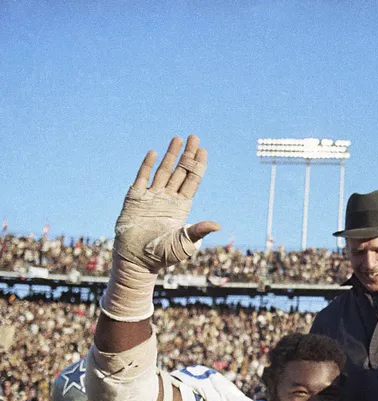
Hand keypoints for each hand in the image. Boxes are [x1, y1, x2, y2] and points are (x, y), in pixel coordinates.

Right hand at [101, 135, 219, 321]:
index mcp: (182, 207)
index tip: (204, 150)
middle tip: (194, 137)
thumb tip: (218, 225)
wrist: (137, 261)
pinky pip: (142, 178)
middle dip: (187, 155)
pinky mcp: (135, 198)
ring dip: (171, 155)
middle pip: (181, 171)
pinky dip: (147, 165)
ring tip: (178, 139)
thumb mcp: (185, 243)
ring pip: (163, 171)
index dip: (198, 166)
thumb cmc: (163, 256)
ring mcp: (152, 197)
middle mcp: (168, 198)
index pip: (193, 181)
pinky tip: (154, 153)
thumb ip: (199, 231)